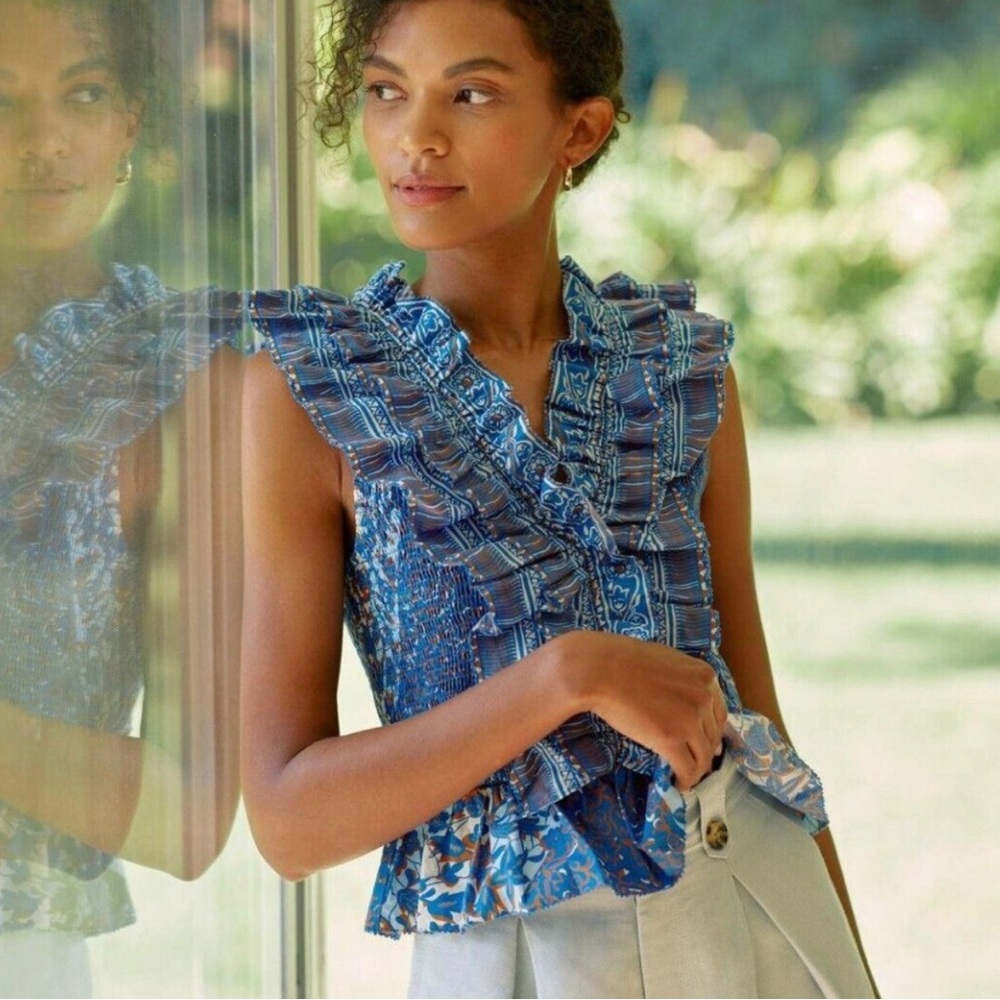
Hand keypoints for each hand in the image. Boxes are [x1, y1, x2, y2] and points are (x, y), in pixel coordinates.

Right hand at [557, 631, 727, 790]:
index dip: (711, 731)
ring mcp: (690, 719)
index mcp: (705, 676)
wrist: (601, 670)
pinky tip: (678, 784)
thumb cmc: (624, 661)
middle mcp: (704, 697)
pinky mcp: (672, 740)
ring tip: (684, 776)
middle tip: (692, 761)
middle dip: (703, 751)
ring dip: (695, 769)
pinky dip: (685, 780)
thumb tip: (690, 705)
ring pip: (703, 756)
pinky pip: (688, 768)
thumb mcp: (666, 662)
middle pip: (712, 736)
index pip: (719, 713)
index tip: (703, 742)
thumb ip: (684, 681)